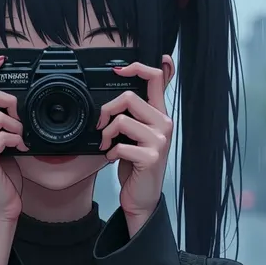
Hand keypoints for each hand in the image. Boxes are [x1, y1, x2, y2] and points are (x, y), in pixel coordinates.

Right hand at [0, 56, 27, 222]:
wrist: (1, 206)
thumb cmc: (3, 174)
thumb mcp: (1, 140)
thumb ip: (0, 120)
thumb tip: (14, 99)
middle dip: (11, 101)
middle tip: (21, 120)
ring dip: (18, 127)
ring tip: (20, 141)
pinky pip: (4, 134)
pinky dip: (18, 140)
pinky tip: (20, 150)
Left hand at [98, 63, 172, 234]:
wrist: (142, 197)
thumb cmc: (137, 164)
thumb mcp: (136, 133)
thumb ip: (133, 112)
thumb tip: (121, 86)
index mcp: (160, 114)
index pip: (157, 77)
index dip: (137, 67)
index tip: (118, 71)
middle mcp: (164, 123)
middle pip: (129, 97)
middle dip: (107, 111)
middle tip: (101, 126)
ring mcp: (159, 140)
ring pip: (122, 120)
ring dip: (106, 134)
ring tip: (108, 144)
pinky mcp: (151, 157)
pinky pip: (121, 145)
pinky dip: (111, 152)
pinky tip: (115, 158)